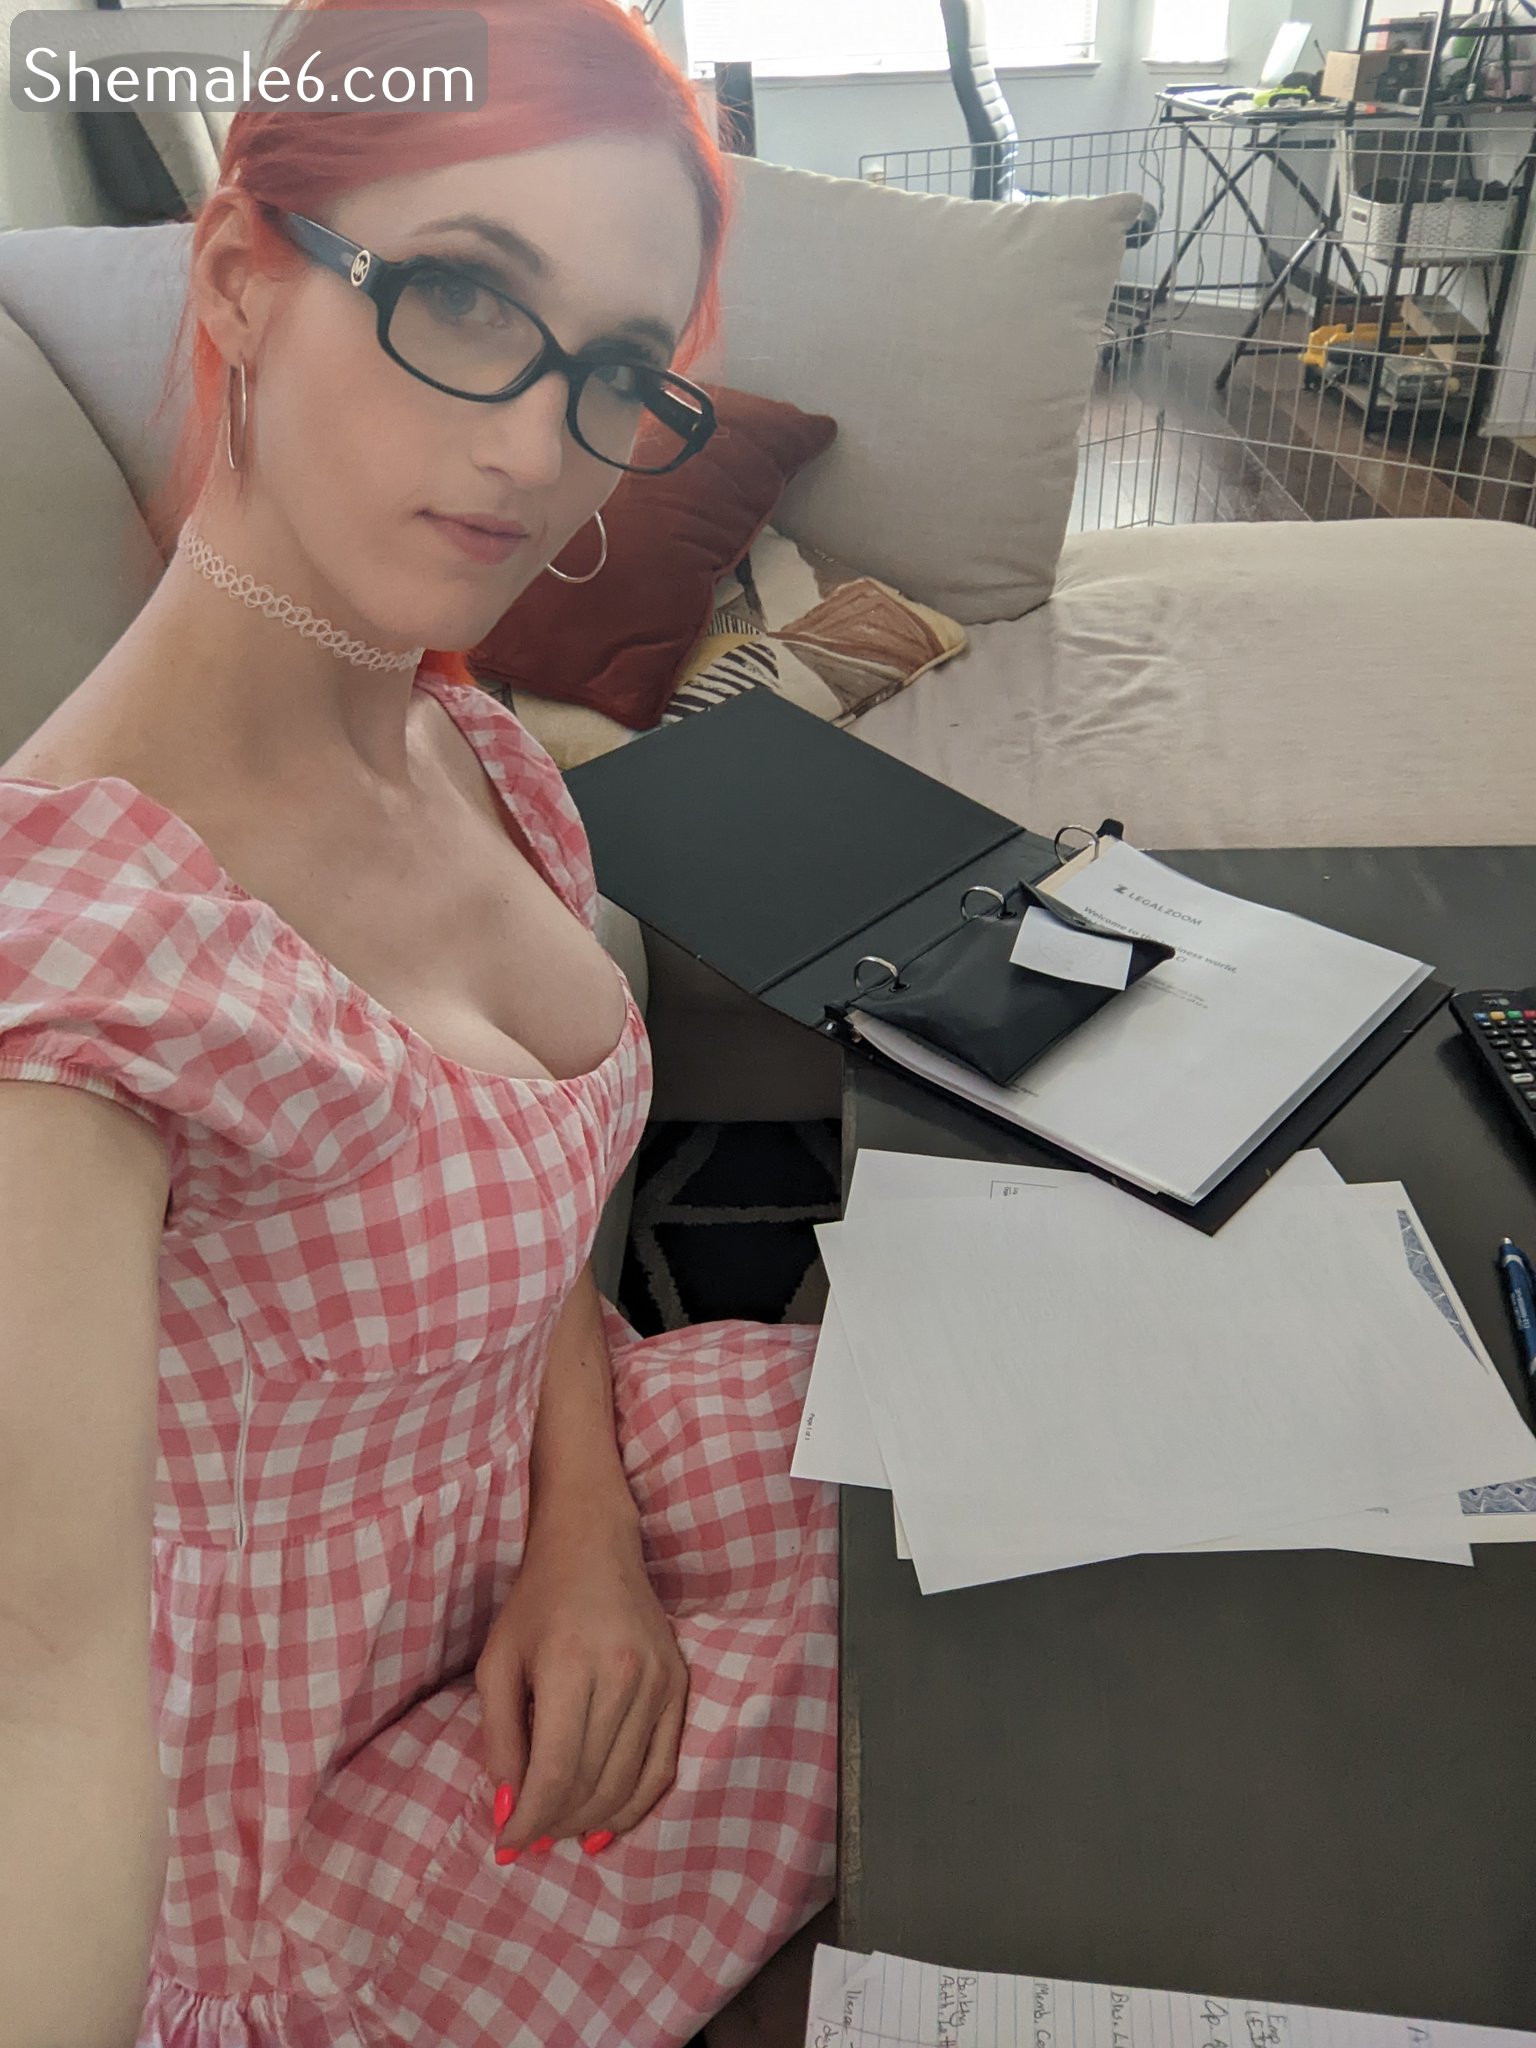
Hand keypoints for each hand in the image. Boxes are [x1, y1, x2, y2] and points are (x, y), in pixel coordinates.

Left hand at [474, 1502, 688, 1859]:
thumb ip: (498, 1738)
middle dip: (553, 1823)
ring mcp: (660, 1682)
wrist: (594, 1546)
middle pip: (589, 1783)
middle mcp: (624, 1677)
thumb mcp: (497, 1663)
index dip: (528, 1821)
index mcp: (571, 1667)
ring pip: (625, 1783)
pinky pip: (663, 1767)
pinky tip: (605, 1824)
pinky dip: (634, 1806)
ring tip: (558, 1829)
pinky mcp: (680, 1686)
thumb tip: (509, 1809)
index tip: (504, 1846)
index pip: (553, 1773)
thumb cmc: (536, 1603)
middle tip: (528, 1835)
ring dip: (588, 1820)